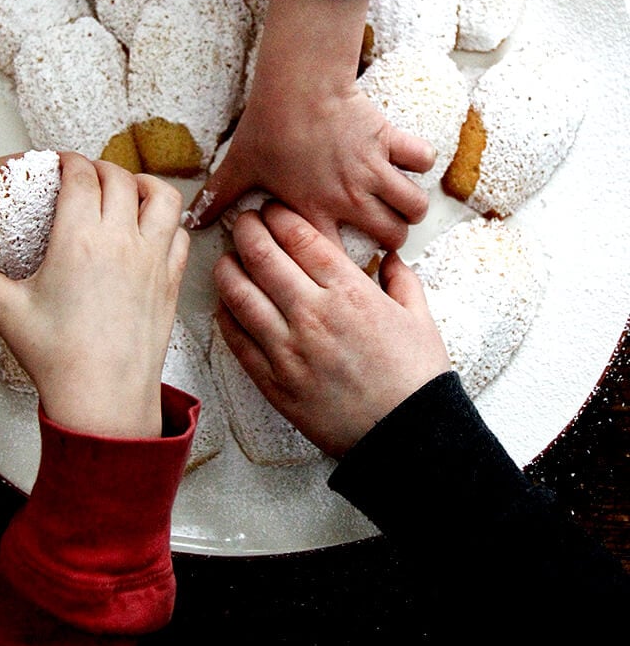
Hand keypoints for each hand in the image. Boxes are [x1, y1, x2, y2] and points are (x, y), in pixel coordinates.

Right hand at [0, 153, 188, 437]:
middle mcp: (122, 241)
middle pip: (120, 178)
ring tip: (129, 189)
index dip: (71, 161)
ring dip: (145, 184)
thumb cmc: (62, 359)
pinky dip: (169, 223)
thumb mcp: (4, 312)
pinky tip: (153, 232)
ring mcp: (154, 259)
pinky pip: (180, 235)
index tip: (63, 163)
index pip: (81, 176)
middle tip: (88, 174)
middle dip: (102, 167)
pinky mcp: (172, 281)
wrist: (104, 398)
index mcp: (80, 239)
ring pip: (163, 197)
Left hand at [185, 0, 433, 250]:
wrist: (298, 83)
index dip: (347, 269)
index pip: (340, 259)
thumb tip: (192, 222)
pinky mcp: (389, 140)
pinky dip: (420, 162)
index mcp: (315, 210)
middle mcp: (350, 197)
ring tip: (400, 204)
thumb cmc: (268, 125)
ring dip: (411, 206)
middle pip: (392, 235)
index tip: (348, 266)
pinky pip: (423, 159)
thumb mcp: (239, 166)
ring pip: (414, 205)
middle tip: (384, 230)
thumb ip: (219, 198)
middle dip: (393, 238)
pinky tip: (407, 161)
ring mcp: (373, 170)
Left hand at [213, 201, 449, 457]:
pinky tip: (226, 304)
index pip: (300, 237)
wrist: (406, 437)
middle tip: (242, 222)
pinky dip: (226, 315)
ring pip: (240, 295)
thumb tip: (390, 258)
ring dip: (228, 269)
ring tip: (226, 258)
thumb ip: (402, 280)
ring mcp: (289, 348)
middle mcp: (313, 313)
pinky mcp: (274, 381)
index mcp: (350, 291)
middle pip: (263, 256)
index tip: (271, 208)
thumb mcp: (420, 318)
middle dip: (246, 230)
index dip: (279, 216)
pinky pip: (237, 339)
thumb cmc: (416, 378)